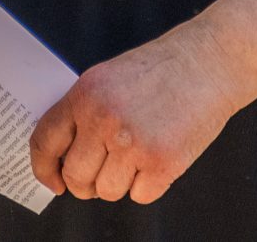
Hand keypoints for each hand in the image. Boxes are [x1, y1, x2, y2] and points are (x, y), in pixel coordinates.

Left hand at [29, 26, 244, 204]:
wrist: (211, 60)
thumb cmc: (165, 68)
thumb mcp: (110, 77)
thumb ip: (85, 111)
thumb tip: (65, 155)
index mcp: (85, 94)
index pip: (46, 141)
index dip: (45, 169)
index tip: (53, 182)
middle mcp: (103, 119)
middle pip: (76, 176)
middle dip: (86, 183)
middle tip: (104, 172)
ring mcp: (132, 143)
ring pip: (107, 191)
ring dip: (121, 182)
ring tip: (139, 155)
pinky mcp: (162, 162)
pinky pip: (140, 196)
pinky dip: (149, 185)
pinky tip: (159, 157)